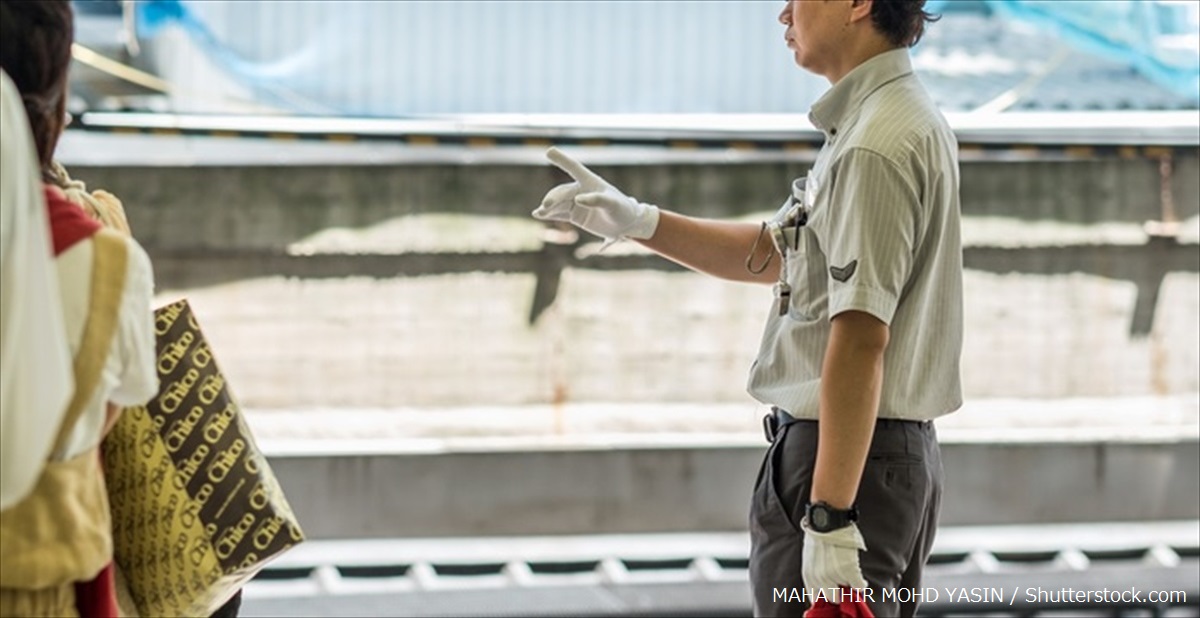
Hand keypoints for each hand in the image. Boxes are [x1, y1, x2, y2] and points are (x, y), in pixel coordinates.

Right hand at [532, 147, 659, 240]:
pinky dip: (549, 214)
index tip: (549, 151)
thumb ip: (598, 200)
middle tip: (546, 206)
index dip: (562, 160)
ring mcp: (576, 203)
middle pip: (563, 192)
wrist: (625, 224)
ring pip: (558, 203)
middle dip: (553, 198)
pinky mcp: (574, 215)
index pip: (574, 168)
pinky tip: (537, 215)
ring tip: (539, 213)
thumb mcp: (613, 204)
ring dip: (548, 207)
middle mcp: (581, 190)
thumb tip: (578, 199)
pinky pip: (559, 214)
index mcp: (591, 182)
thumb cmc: (622, 209)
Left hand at [801, 519, 869, 597]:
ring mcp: (834, 575)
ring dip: (851, 586)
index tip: (833, 596)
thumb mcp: (811, 557)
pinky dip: (862, 585)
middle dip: (840, 594)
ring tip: (852, 576)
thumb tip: (824, 586)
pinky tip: (862, 580)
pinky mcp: (849, 570)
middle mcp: (819, 578)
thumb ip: (816, 573)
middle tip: (845, 587)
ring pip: (848, 592)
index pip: (816, 599)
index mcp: (808, 575)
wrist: (826, 520)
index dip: (826, 598)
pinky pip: (859, 586)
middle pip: (833, 598)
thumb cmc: (819, 535)